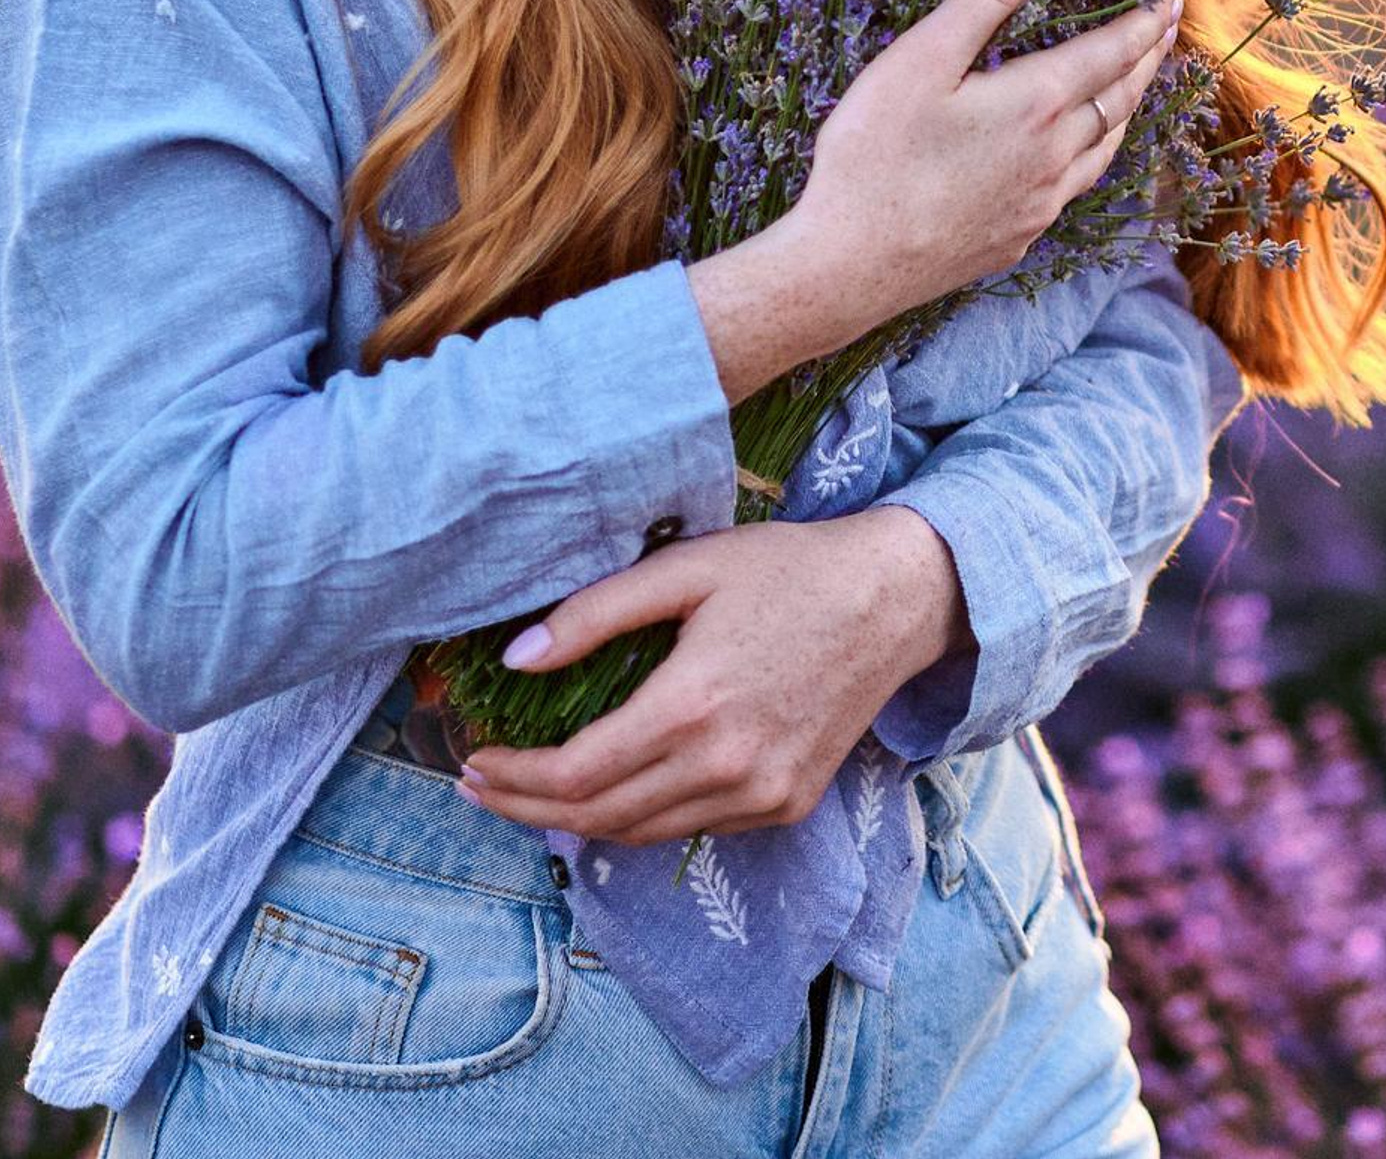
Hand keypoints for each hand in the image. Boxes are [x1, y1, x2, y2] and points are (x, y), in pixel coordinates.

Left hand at [453, 507, 967, 845]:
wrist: (894, 598)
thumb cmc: (789, 569)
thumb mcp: (688, 567)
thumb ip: (595, 613)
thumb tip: (515, 659)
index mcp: (691, 706)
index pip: (573, 775)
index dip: (512, 780)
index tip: (474, 763)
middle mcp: (725, 766)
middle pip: (595, 819)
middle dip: (527, 809)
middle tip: (483, 787)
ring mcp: (761, 794)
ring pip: (640, 834)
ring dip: (578, 822)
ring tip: (536, 795)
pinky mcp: (786, 804)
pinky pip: (692, 827)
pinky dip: (642, 818)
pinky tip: (620, 789)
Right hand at [784, 0, 1185, 340]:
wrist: (848, 268)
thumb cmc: (875, 155)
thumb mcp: (924, 57)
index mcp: (1038, 104)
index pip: (1113, 53)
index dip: (1145, 24)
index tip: (1171, 0)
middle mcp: (1055, 157)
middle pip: (1120, 100)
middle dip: (1147, 60)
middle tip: (1167, 32)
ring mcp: (1040, 205)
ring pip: (1105, 149)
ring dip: (1127, 111)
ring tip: (1136, 87)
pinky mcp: (1017, 238)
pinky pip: (1075, 189)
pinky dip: (1093, 157)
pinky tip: (1077, 159)